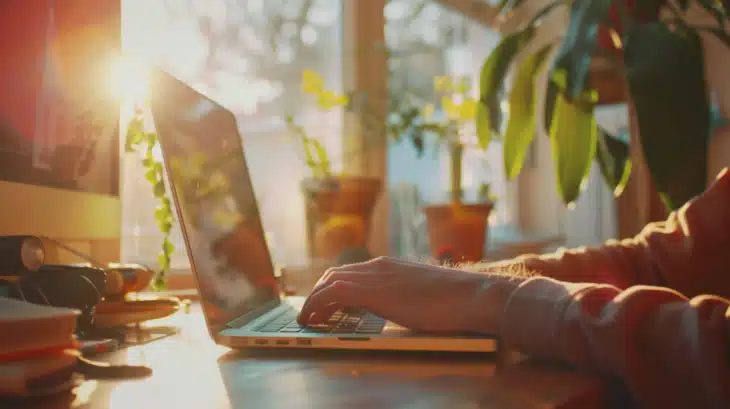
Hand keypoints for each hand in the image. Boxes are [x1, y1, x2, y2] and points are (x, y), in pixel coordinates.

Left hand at [296, 257, 517, 333]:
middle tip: (312, 313)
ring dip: (314, 300)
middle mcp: (378, 266)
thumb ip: (404, 294)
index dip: (331, 287)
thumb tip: (399, 306)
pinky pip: (334, 294)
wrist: (473, 296)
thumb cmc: (455, 300)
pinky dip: (318, 305)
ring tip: (307, 319)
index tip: (323, 303)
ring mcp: (376, 277)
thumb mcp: (421, 294)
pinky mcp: (375, 292)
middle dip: (318, 293)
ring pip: (329, 282)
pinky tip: (314, 319)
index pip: (350, 272)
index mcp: (389, 266)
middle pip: (334, 274)